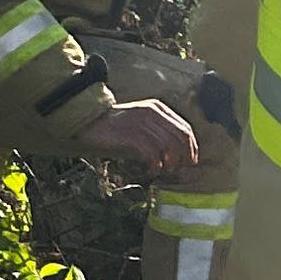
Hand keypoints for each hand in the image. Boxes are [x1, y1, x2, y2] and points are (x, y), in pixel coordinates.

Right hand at [76, 96, 198, 176]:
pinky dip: (156, 165)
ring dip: (170, 164)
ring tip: (163, 171)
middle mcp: (153, 112)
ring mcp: (142, 123)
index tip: (190, 162)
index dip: (192, 148)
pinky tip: (152, 171)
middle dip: (184, 158)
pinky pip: (153, 153)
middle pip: (181, 138)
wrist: (88, 123)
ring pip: (169, 147)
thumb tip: (178, 153)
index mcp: (158, 108)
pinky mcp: (132, 134)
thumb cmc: (116, 128)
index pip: (185, 129)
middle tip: (177, 170)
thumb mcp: (140, 123)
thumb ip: (158, 131)